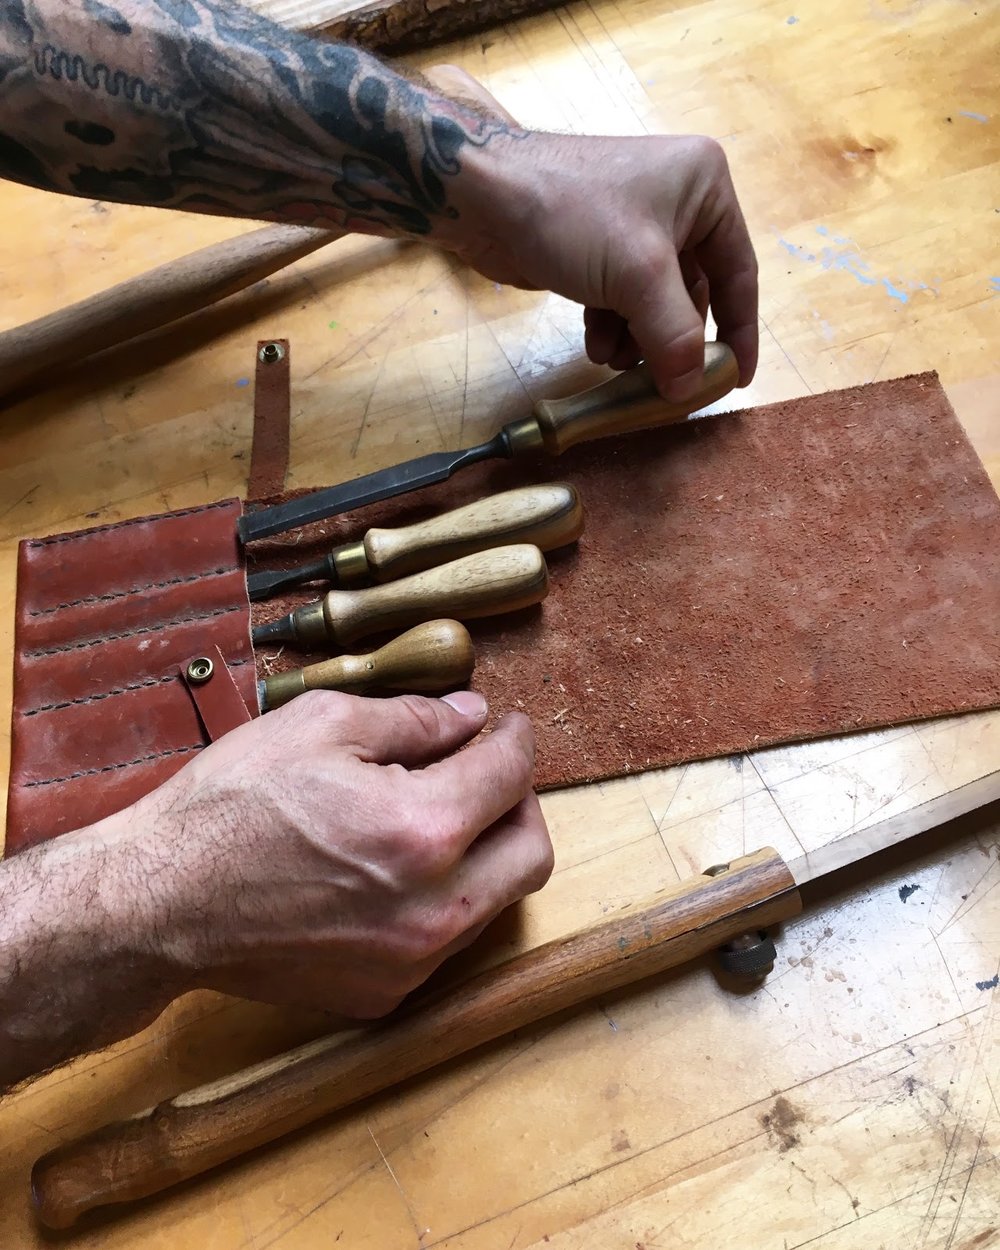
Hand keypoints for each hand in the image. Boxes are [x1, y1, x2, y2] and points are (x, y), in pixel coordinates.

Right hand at [138, 689, 552, 1018]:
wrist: (159, 904)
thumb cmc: (229, 806)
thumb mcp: (319, 726)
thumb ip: (413, 719)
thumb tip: (472, 716)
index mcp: (422, 829)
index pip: (512, 775)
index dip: (516, 738)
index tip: (508, 725)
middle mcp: (432, 908)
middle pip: (532, 852)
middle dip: (521, 802)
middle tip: (489, 773)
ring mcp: (410, 962)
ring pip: (496, 902)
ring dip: (486, 853)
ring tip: (437, 817)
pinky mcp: (383, 994)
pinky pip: (445, 942)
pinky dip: (441, 899)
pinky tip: (396, 870)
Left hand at [436, 70, 756, 401]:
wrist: (484, 196)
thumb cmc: (571, 215)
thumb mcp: (637, 277)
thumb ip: (674, 336)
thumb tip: (691, 390)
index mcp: (705, 187)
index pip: (739, 272)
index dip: (740, 331)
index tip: (736, 380)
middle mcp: (677, 201)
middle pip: (694, 293)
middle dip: (673, 339)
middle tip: (665, 385)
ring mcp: (634, 224)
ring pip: (654, 303)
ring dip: (639, 340)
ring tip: (617, 362)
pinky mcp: (597, 247)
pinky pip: (622, 300)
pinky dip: (613, 327)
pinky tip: (596, 346)